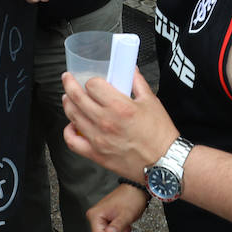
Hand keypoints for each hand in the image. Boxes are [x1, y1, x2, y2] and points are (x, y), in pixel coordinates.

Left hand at [62, 70, 179, 180]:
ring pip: (72, 116)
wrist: (164, 162)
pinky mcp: (96, 154)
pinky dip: (68, 131)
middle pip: (77, 98)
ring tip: (68, 98)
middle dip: (69, 84)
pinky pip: (73, 142)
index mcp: (119, 107)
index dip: (92, 81)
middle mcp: (105, 122)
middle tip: (68, 79)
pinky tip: (72, 125)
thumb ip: (137, 82)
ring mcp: (98, 139)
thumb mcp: (151, 101)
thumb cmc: (160, 134)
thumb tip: (130, 69)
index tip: (93, 81)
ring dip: (67, 104)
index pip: (93, 86)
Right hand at [88, 183, 149, 231]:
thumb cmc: (131, 198)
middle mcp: (94, 216)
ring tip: (125, 223)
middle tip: (126, 228)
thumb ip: (118, 226)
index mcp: (95, 215)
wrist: (135, 189)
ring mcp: (99, 217)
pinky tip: (123, 223)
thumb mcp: (126, 215)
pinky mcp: (104, 218)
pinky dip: (119, 230)